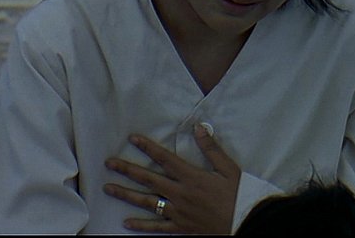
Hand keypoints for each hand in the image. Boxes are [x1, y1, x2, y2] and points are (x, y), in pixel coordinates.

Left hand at [103, 123, 240, 233]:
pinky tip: (126, 223)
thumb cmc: (238, 193)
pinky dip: (141, 225)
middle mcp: (180, 193)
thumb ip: (211, 148)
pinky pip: (157, 226)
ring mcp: (178, 211)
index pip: (164, 158)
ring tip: (109, 188)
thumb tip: (199, 128)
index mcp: (191, 176)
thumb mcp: (228, 168)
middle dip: (127, 170)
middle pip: (149, 179)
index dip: (147, 147)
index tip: (132, 139)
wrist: (245, 221)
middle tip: (109, 164)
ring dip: (126, 195)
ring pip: (147, 202)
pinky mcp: (180, 226)